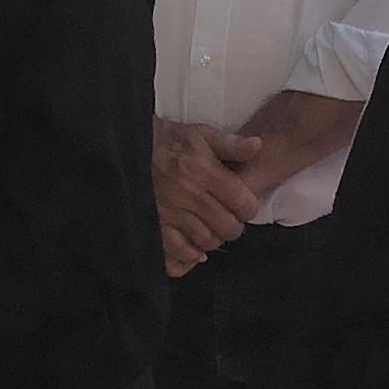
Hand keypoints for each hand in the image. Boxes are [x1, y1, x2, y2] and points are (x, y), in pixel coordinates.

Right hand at [152, 120, 262, 278]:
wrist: (130, 148)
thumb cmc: (170, 142)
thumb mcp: (202, 134)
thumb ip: (232, 144)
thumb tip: (258, 146)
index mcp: (205, 172)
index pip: (243, 205)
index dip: (248, 208)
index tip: (242, 205)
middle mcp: (189, 195)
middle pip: (227, 228)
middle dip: (233, 226)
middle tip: (227, 219)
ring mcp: (170, 213)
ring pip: (206, 241)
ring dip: (212, 239)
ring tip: (209, 229)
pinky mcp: (154, 225)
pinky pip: (178, 251)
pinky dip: (189, 254)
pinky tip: (193, 247)